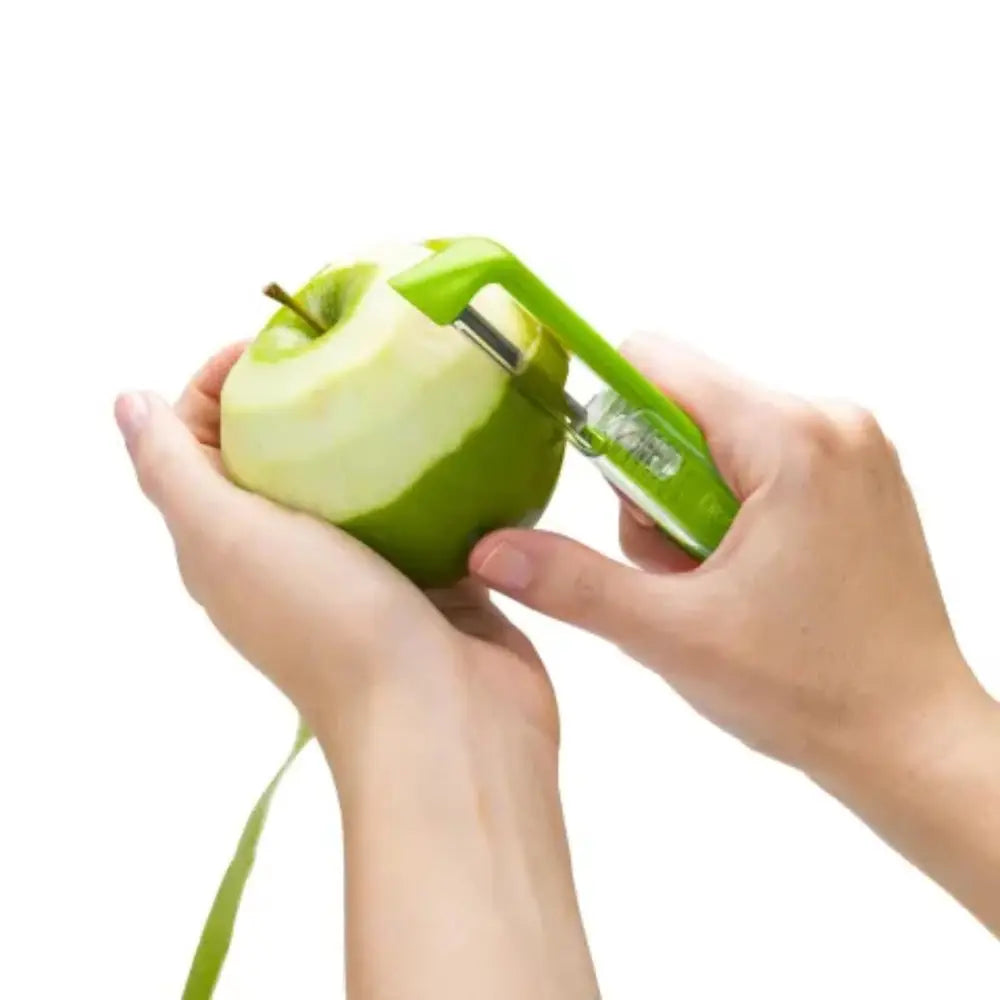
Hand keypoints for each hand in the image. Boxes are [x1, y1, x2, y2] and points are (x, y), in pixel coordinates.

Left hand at [115, 343, 598, 999]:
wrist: (445, 722)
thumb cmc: (332, 627)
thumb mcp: (226, 538)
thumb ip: (173, 469)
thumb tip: (127, 403)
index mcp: (228, 544)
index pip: (202, 440)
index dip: (222, 382)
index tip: (279, 342)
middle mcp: (290, 553)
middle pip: (280, 449)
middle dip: (301, 390)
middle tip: (349, 348)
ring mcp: (365, 564)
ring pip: (357, 473)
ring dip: (372, 424)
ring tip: (405, 375)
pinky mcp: (429, 570)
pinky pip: (423, 502)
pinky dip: (429, 465)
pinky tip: (452, 432)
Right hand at [470, 332, 999, 933]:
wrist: (912, 740)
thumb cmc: (814, 690)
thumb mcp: (672, 635)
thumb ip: (573, 582)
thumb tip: (491, 551)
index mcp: (790, 438)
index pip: (656, 362)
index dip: (607, 412)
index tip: (602, 481)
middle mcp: (829, 422)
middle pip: (684, 405)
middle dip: (652, 484)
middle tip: (677, 566)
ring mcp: (849, 447)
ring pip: (717, 436)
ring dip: (687, 505)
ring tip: (713, 581)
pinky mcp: (853, 476)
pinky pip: (758, 459)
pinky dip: (727, 508)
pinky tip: (744, 575)